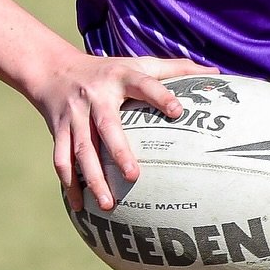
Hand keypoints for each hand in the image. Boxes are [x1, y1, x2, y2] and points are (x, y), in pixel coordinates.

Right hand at [34, 54, 218, 213]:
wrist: (53, 70)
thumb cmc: (108, 71)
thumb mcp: (139, 63)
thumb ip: (176, 69)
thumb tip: (215, 73)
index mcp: (120, 78)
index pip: (144, 85)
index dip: (160, 96)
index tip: (178, 111)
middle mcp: (96, 96)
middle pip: (106, 126)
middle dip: (118, 152)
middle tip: (134, 177)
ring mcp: (74, 115)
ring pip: (80, 149)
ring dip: (92, 179)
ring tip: (108, 205)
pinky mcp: (57, 130)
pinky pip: (61, 159)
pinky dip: (69, 183)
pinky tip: (79, 206)